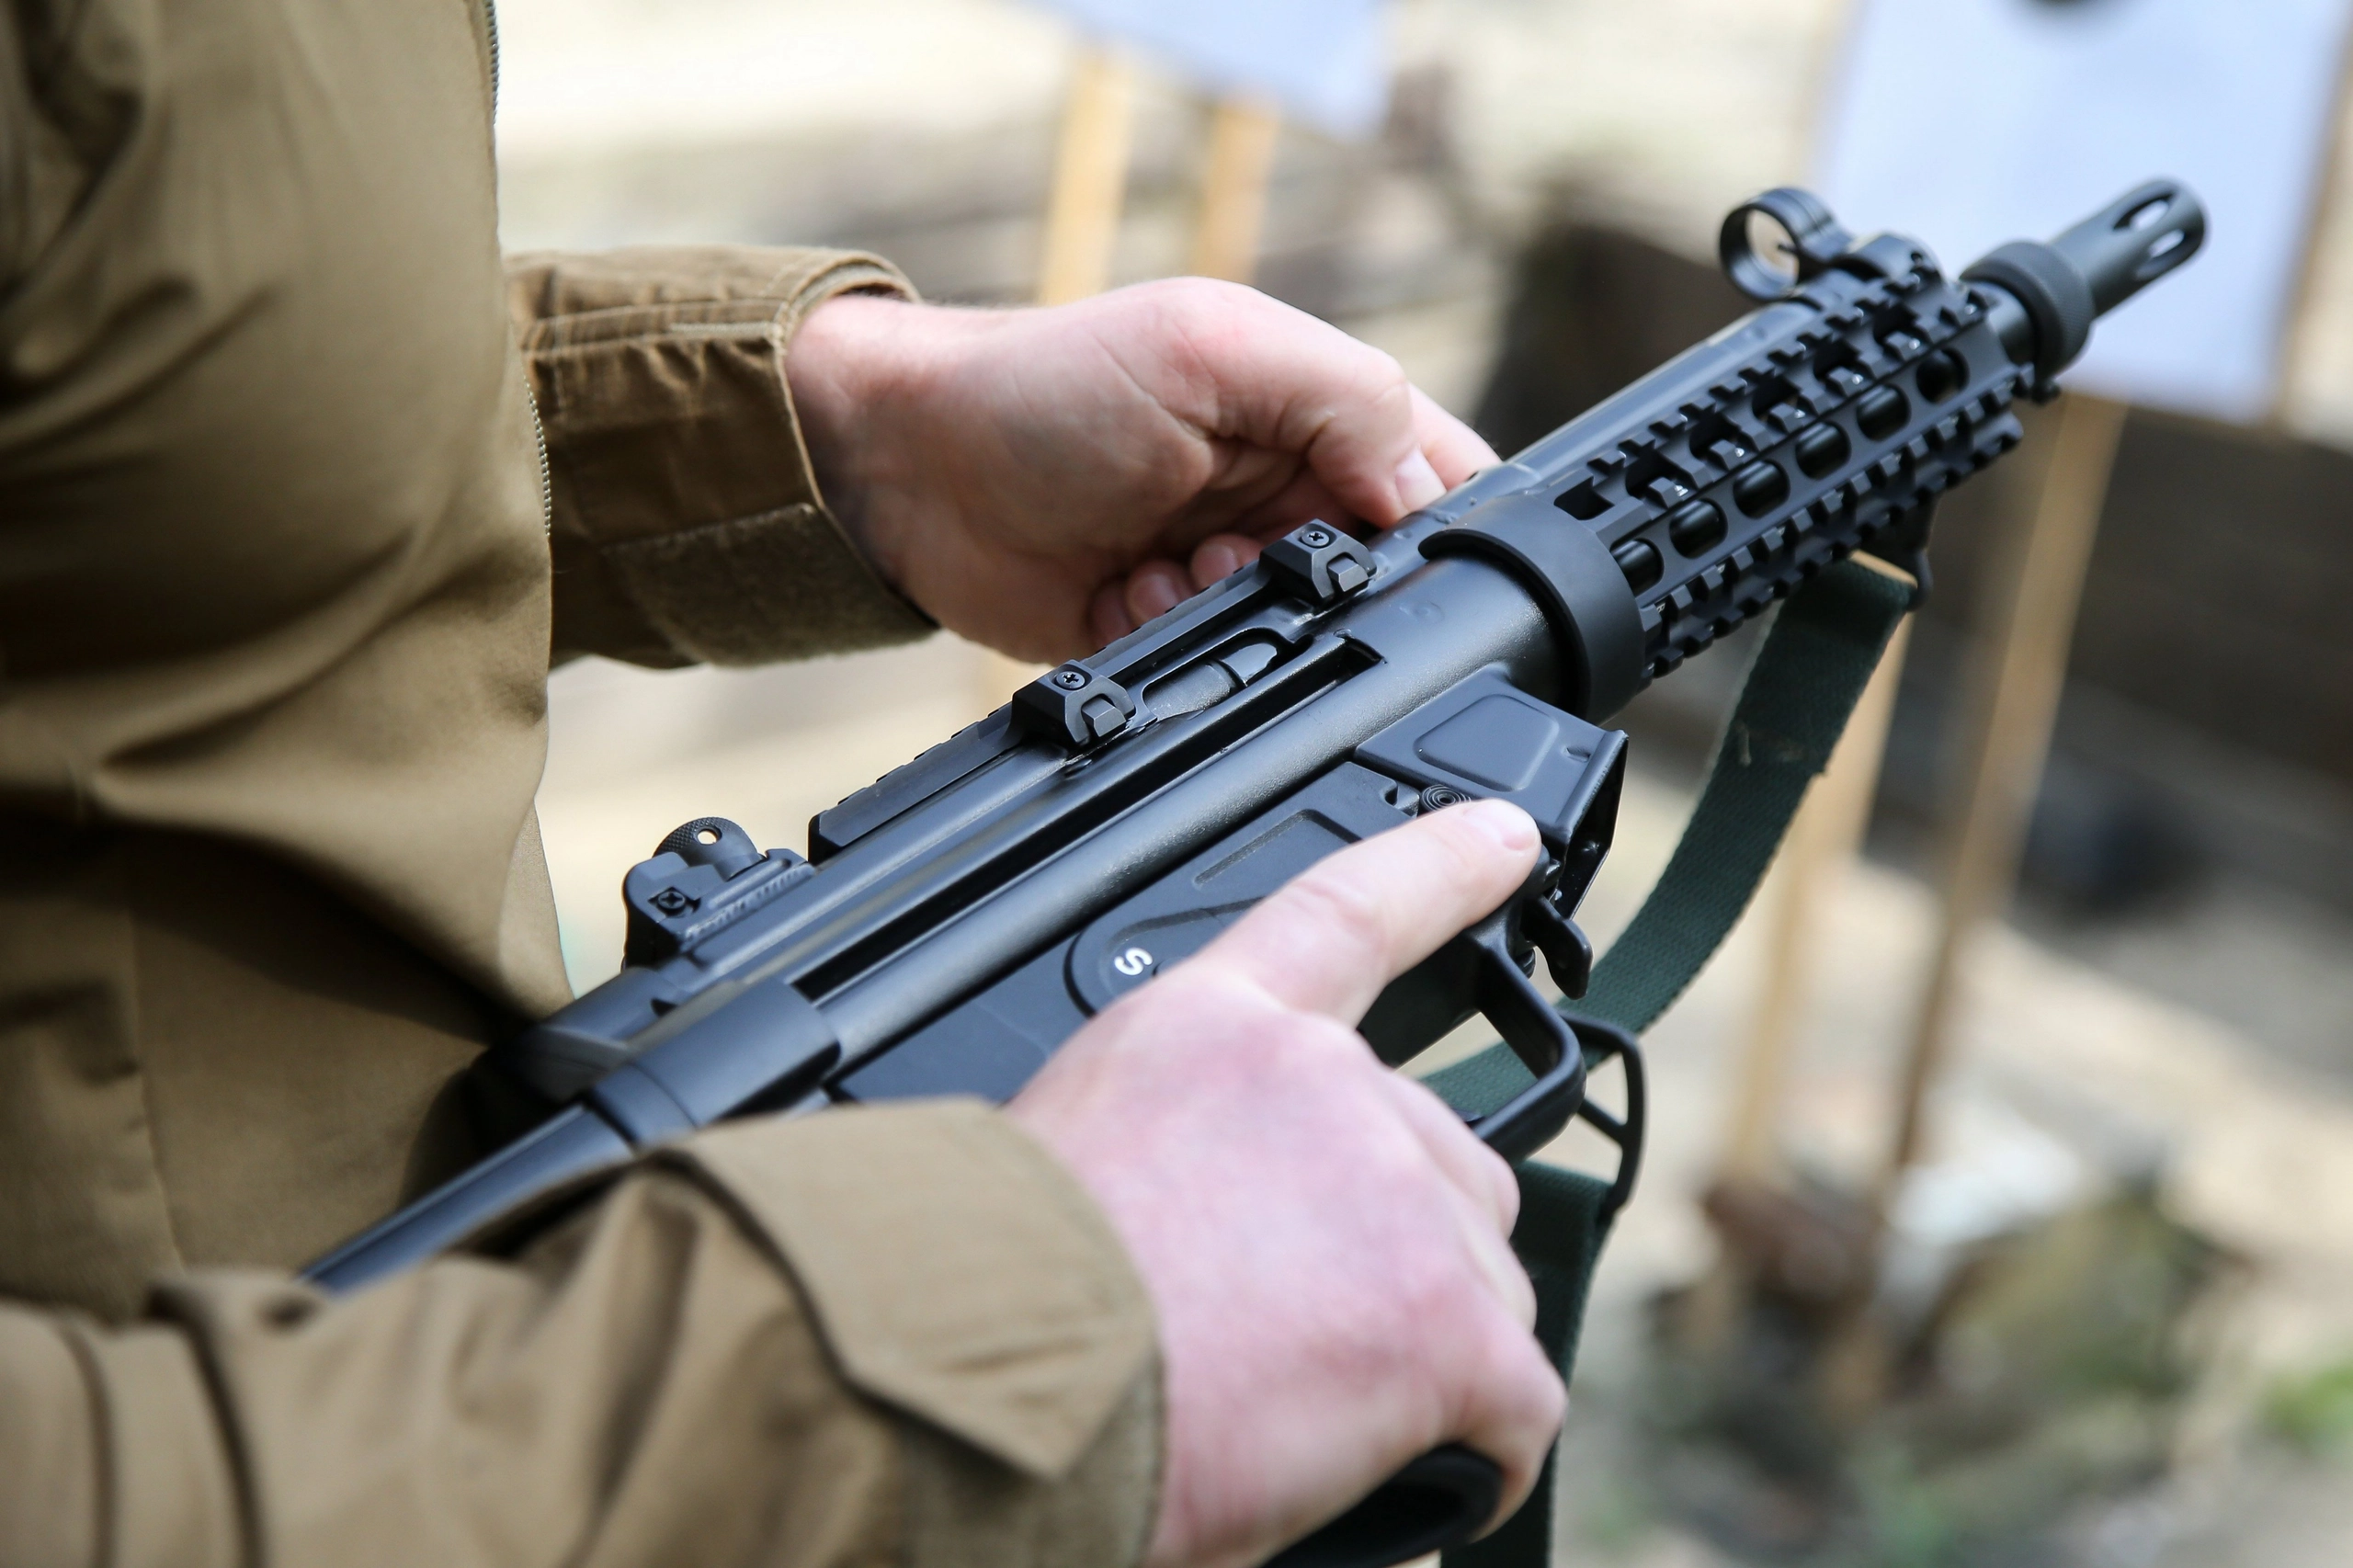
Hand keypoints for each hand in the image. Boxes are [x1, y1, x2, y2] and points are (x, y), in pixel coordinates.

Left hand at [786, 283, 1498, 661]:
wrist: (907, 470)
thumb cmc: (1042, 381)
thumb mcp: (1212, 347)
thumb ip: (1343, 400)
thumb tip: (1426, 489)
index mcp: (1321, 412)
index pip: (1444, 480)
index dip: (1443, 529)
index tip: (1383, 546)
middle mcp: (1288, 494)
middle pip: (1378, 582)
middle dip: (1323, 588)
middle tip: (1249, 553)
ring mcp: (1230, 570)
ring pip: (1302, 644)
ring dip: (1241, 620)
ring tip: (1173, 568)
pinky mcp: (1172, 635)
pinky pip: (1222, 681)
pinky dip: (1182, 658)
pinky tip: (1129, 600)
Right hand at [1005, 801, 1564, 1567]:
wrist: (988, 1389)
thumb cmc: (981, 1307)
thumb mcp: (1065, 1158)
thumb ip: (1169, 1147)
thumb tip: (1201, 1232)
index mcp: (1206, 1031)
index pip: (1345, 912)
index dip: (1438, 865)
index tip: (1507, 835)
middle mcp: (1321, 1081)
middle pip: (1439, 1159)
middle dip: (1394, 1252)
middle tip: (1285, 1335)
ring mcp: (1399, 1191)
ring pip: (1479, 1285)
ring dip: (1420, 1355)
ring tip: (1289, 1407)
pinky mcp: (1451, 1316)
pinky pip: (1518, 1403)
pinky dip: (1476, 1455)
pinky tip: (1400, 1477)